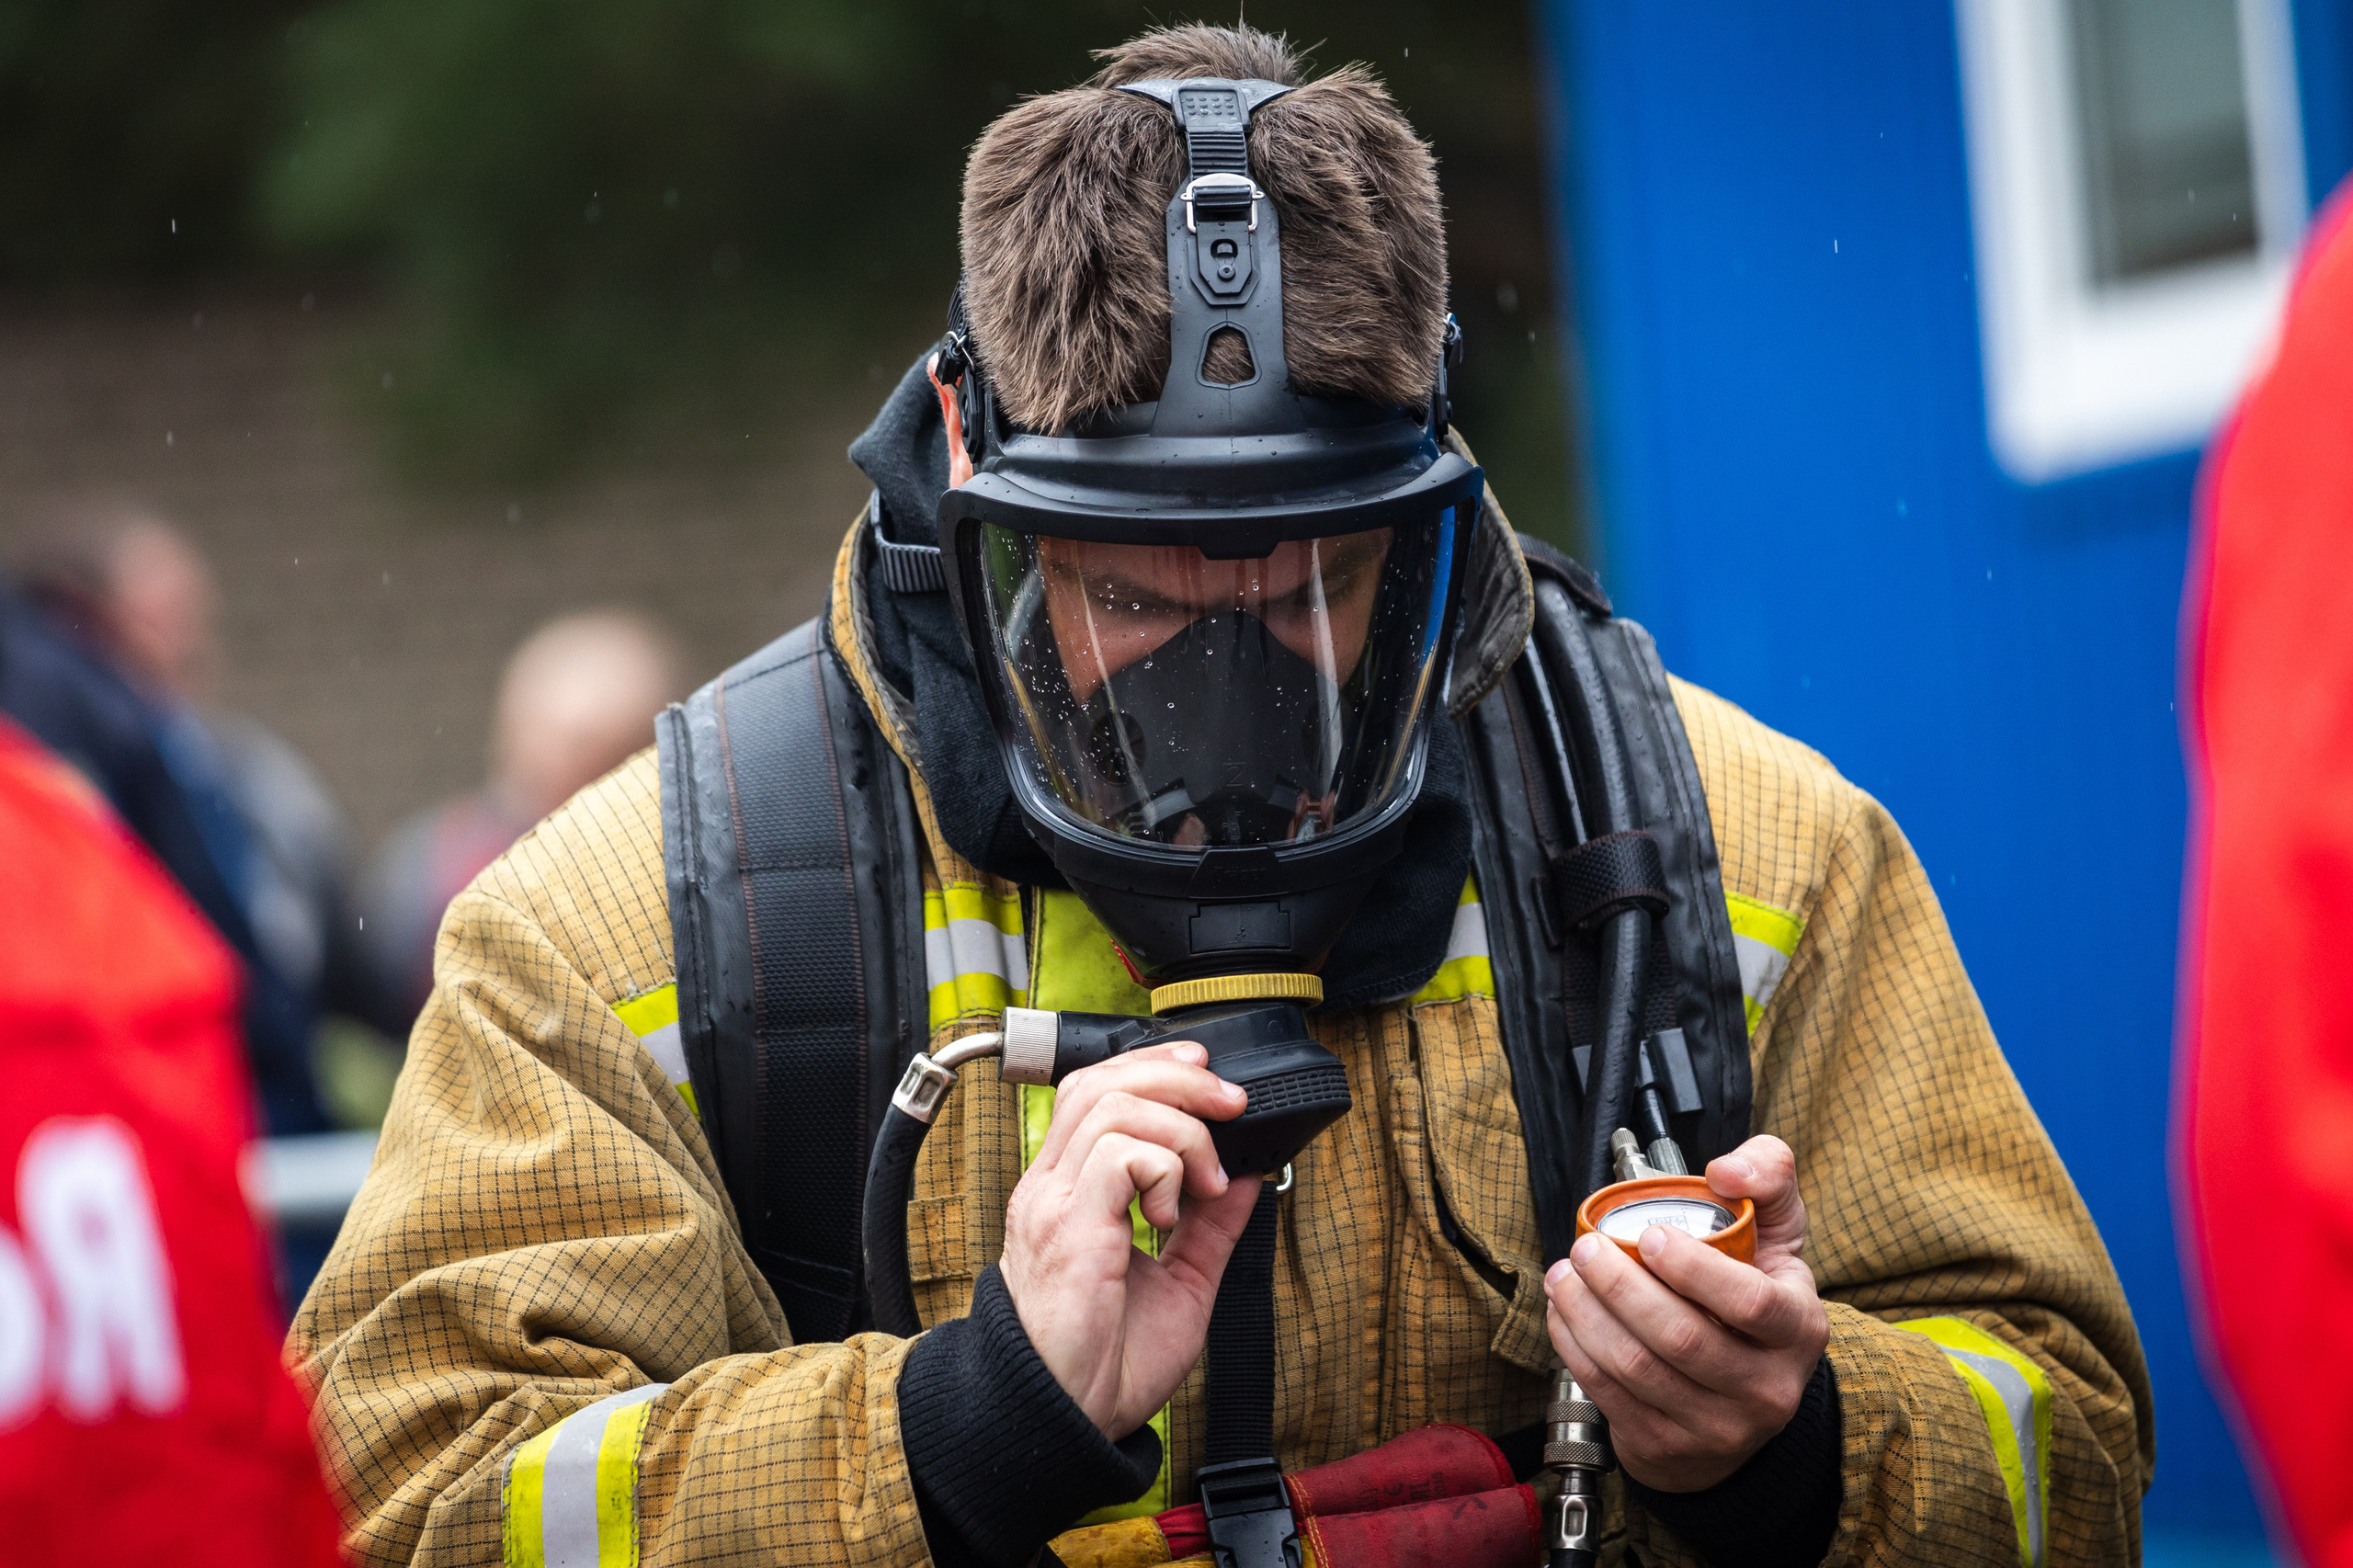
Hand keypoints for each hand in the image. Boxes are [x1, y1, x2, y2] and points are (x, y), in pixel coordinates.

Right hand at [999, 1043, 1263, 1439]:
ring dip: (1181, 1129)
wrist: (1067, 1422)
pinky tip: (1170, 1213)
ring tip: (1205, 1180)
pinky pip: (1118, 1153)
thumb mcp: (1180, 1282)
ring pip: (1113, 1105)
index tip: (1208, 1076)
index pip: (1095, 1091)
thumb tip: (1247, 1175)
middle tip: (1231, 1105)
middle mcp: (1051, 1187)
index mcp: (1068, 1193)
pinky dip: (1162, 1167)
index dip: (1153, 1068)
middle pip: (1102, 1081)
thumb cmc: (1106, 1367)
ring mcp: (1053, 1202)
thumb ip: (1208, 1226)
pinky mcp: (1067, 1225)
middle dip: (1177, 1078)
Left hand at [1543, 1134, 1829, 1491]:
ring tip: (1565, 1274)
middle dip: (1620, 1286)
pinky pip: (1610, 1394)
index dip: (1695, 1270)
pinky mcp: (1667, 1447)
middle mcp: (1766, 1388)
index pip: (1752, 1304)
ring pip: (1638, 1368)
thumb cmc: (1754, 1300)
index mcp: (1798, 1331)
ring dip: (1586, 1314)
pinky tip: (1565, 1315)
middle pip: (1682, 1337)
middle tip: (1586, 1247)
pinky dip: (1576, 1348)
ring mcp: (1717, 1427)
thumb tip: (1726, 1170)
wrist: (1740, 1403)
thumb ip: (1768, 1178)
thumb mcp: (1778, 1235)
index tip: (1650, 1236)